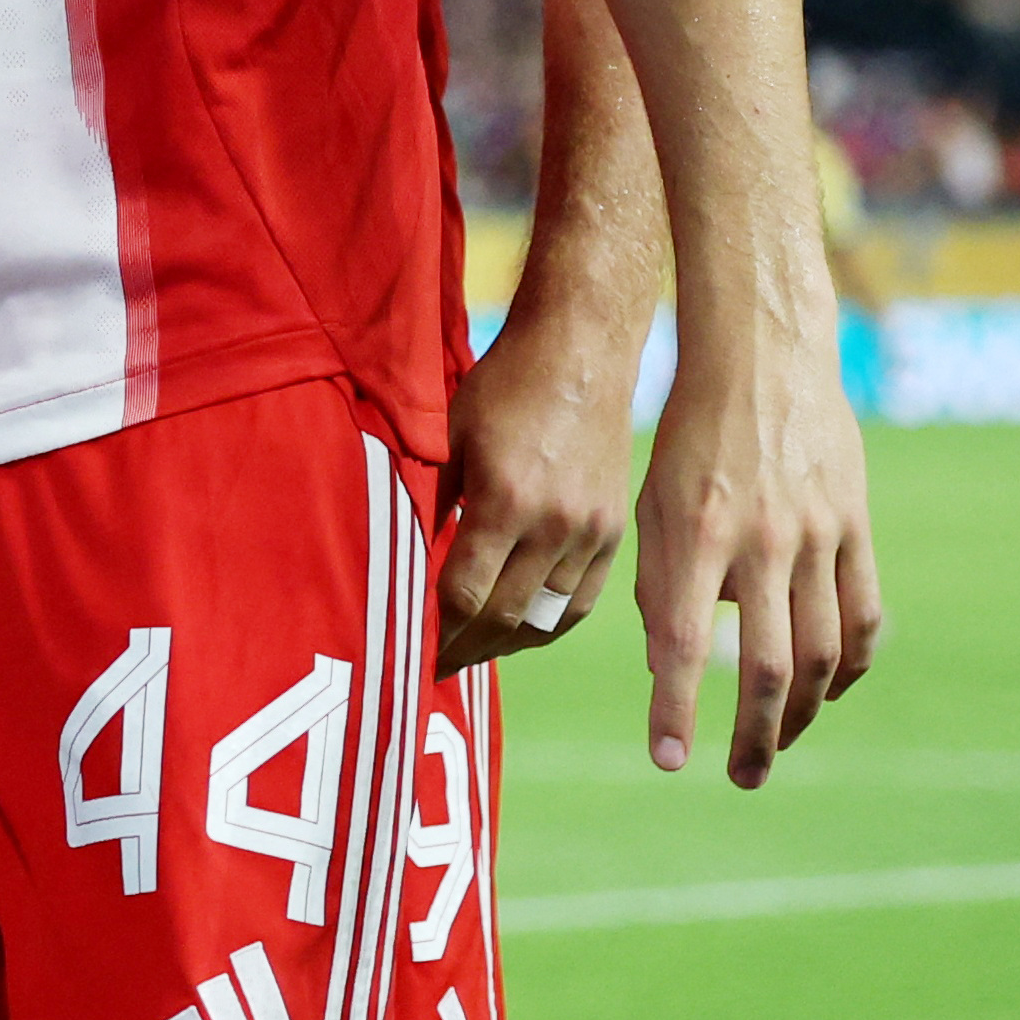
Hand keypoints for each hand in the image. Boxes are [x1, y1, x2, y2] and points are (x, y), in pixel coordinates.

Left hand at [436, 297, 639, 673]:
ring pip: (546, 618)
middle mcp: (554, 525)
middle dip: (463, 648)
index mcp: (506, 500)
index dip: (434, 631)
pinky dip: (549, 626)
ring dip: (504, 643)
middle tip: (432, 667)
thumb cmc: (505, 385)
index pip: (463, 593)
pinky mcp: (615, 532)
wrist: (582, 351)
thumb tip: (405, 559)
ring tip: (471, 653)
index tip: (411, 652)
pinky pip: (581, 602)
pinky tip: (521, 632)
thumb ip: (430, 500)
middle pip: (504, 615)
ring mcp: (591, 532)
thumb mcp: (449, 435)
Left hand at [631, 331, 882, 785]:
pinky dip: (850, 665)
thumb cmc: (689, 435)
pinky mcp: (856, 527)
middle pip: (770, 667)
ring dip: (803, 713)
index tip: (668, 761)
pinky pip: (863, 616)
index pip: (684, 644)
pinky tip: (830, 691)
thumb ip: (660, 585)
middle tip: (740, 778)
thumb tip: (670, 670)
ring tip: (779, 744)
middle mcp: (761, 541)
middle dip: (754, 735)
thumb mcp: (652, 504)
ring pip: (823, 653)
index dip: (676, 709)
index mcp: (695, 533)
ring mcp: (817, 536)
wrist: (763, 356)